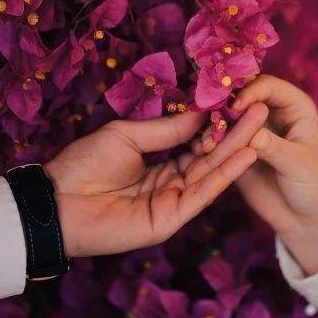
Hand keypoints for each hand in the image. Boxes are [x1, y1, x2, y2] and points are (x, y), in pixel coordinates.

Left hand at [44, 104, 266, 256]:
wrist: (56, 202)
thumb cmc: (83, 165)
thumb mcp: (127, 135)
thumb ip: (167, 129)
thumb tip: (202, 112)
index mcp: (157, 163)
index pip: (194, 142)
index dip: (215, 122)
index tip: (237, 99)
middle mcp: (169, 183)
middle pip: (209, 156)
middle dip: (235, 131)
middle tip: (261, 106)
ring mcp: (172, 202)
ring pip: (211, 172)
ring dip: (237, 147)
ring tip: (261, 121)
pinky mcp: (172, 219)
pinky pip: (203, 193)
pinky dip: (226, 173)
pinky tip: (247, 152)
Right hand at [195, 76, 317, 274]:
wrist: (306, 218)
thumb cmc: (314, 186)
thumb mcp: (299, 166)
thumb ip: (275, 148)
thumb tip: (252, 134)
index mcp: (294, 107)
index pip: (268, 87)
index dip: (250, 92)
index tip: (235, 107)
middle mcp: (271, 113)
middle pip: (242, 96)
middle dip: (224, 105)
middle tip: (208, 118)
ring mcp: (252, 130)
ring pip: (226, 117)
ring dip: (213, 126)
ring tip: (206, 145)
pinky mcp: (237, 150)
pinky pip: (220, 140)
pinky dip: (209, 143)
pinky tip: (201, 152)